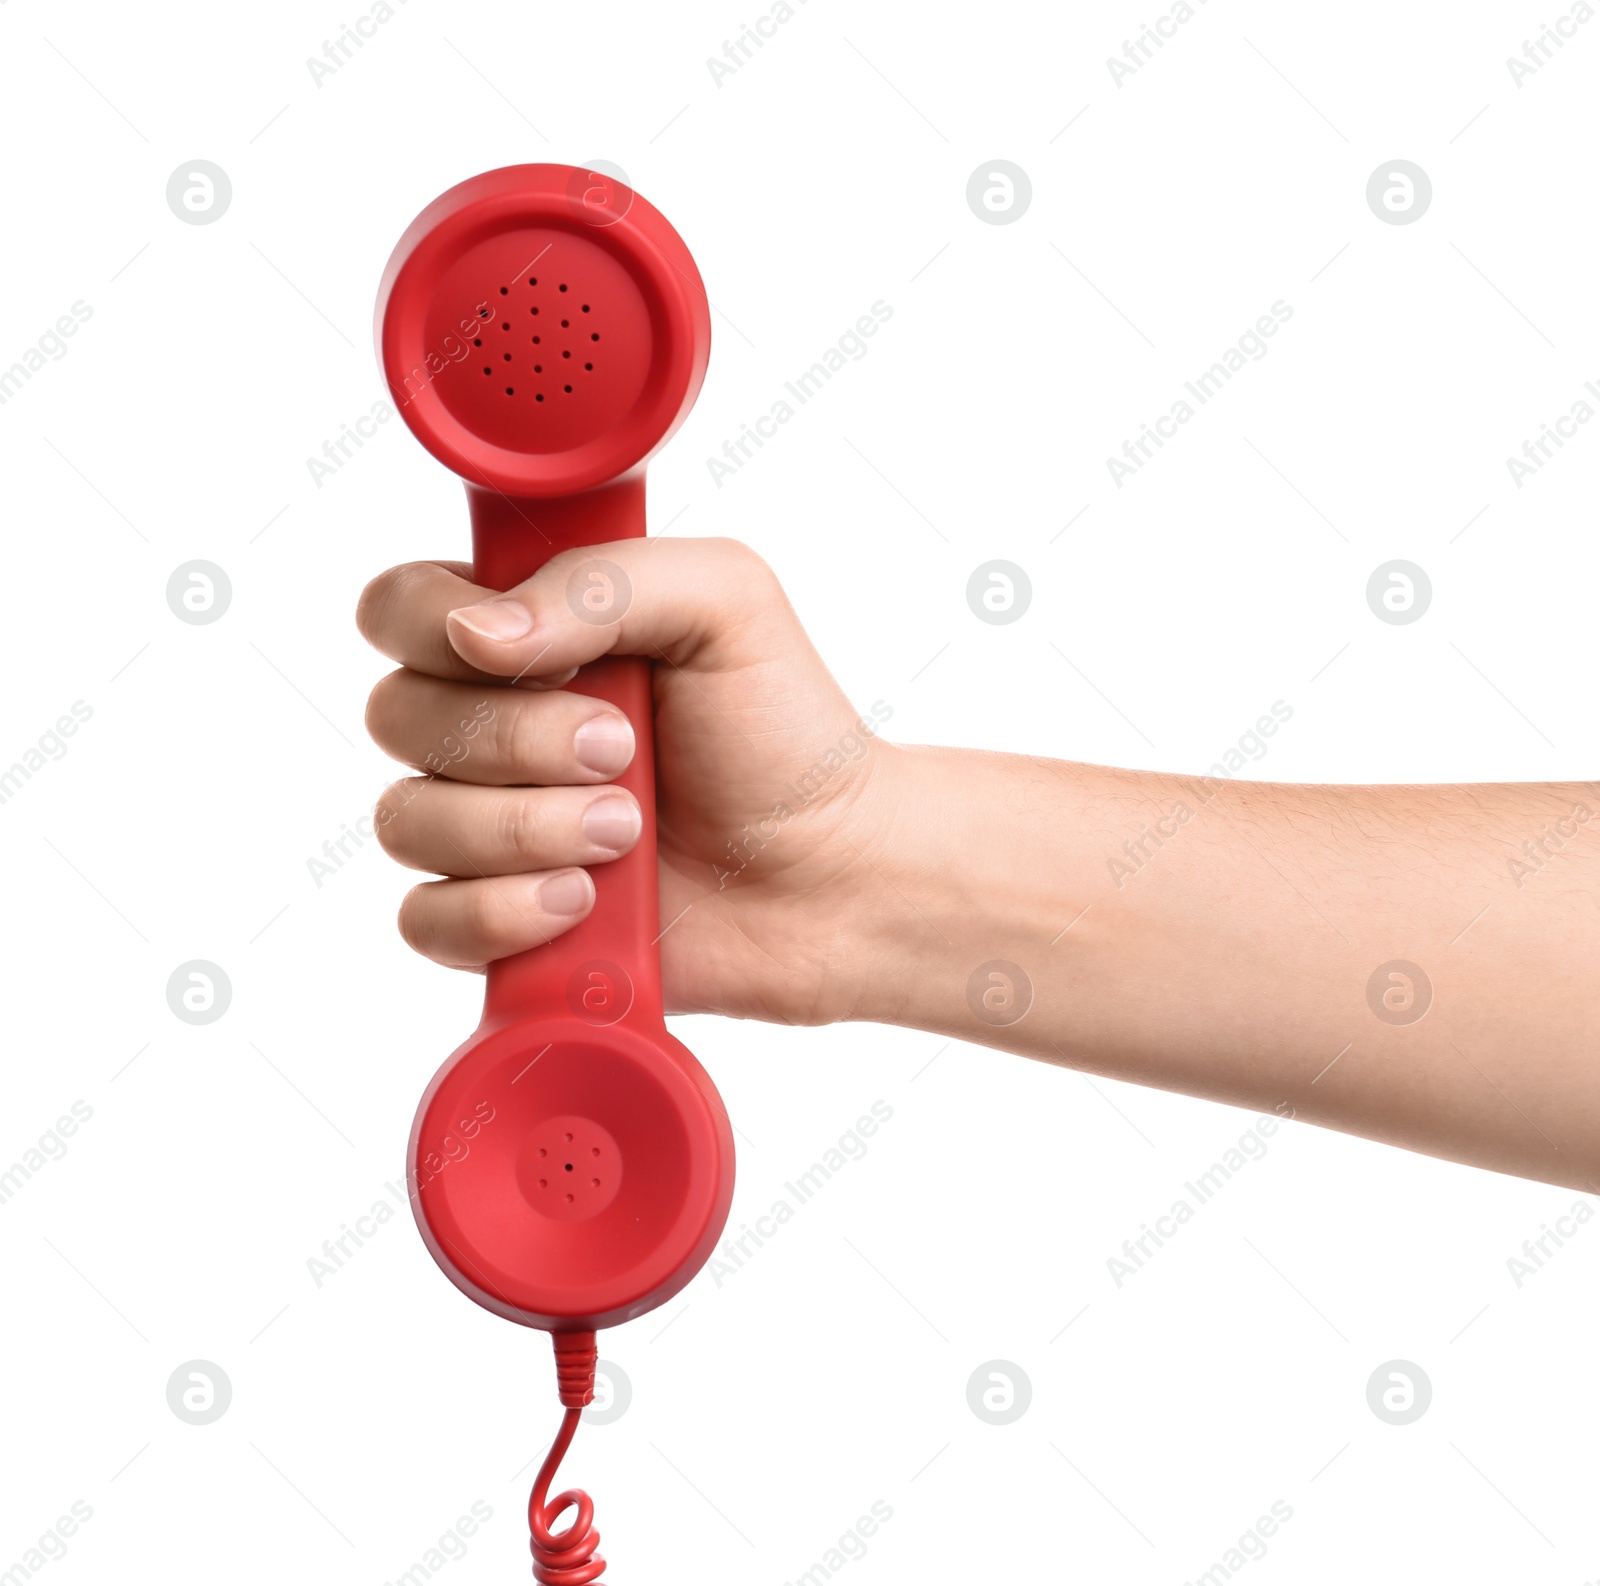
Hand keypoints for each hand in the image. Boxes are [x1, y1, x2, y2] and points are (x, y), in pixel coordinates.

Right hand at [357, 538, 902, 1023]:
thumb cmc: (784, 731)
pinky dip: (504, 912)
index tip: (535, 659)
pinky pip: (428, 919)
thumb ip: (604, 580)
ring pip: (408, 821)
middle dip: (519, 740)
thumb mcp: (725, 602)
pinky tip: (583, 902)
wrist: (832, 872)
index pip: (398, 607)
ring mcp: (489, 824)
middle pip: (396, 716)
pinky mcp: (498, 919)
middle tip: (624, 751)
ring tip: (627, 835)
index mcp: (529, 631)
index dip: (437, 629)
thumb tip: (477, 634)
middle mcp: (491, 724)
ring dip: (526, 827)